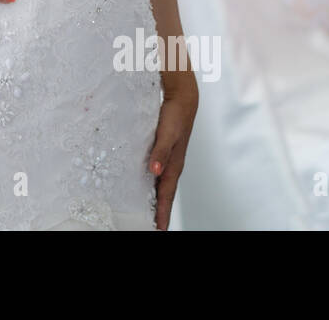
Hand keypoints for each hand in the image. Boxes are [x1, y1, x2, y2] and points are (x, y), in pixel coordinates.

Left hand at [148, 70, 196, 230]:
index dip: (162, 213)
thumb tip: (154, 171)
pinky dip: (153, 185)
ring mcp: (169, 160)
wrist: (182, 100)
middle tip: (153, 228)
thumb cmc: (175, 117)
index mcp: (173, 166)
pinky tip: (146, 187)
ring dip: (156, 201)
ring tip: (150, 215)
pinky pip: (158, 175)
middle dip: (160, 212)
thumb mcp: (167, 134)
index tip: (158, 229)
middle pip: (164, 195)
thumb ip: (160, 152)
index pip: (166, 195)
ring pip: (161, 186)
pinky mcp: (164, 152)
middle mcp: (172, 166)